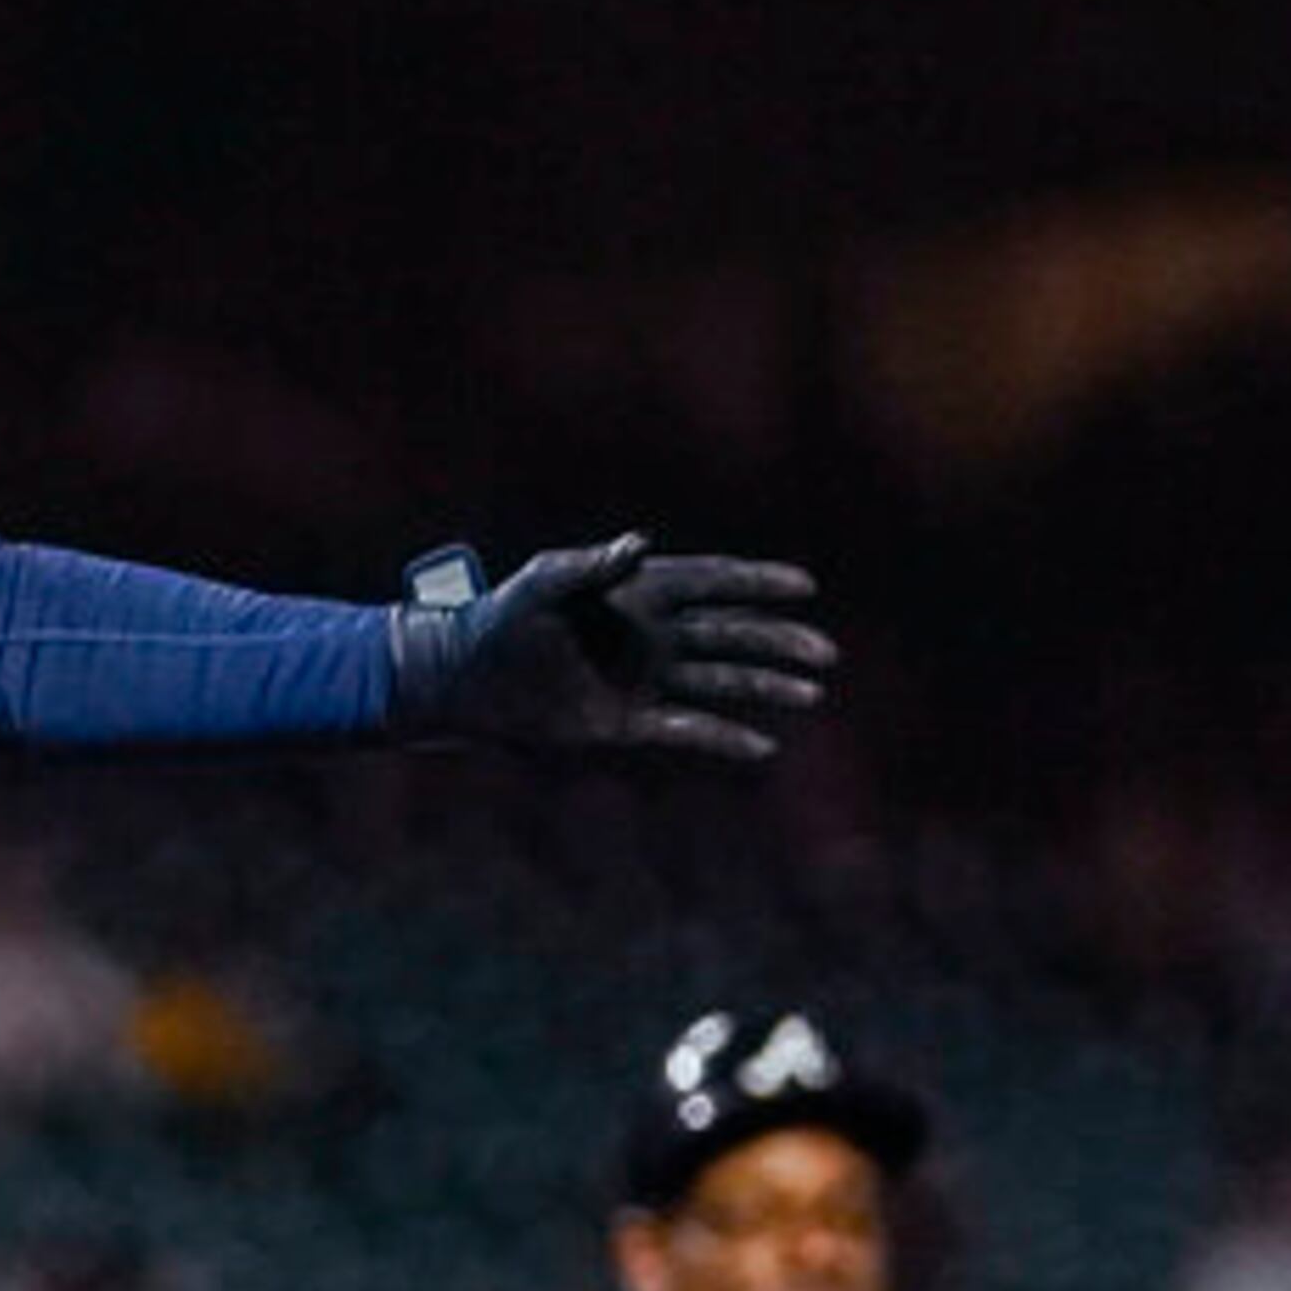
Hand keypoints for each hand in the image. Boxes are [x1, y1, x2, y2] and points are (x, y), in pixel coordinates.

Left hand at [397, 538, 833, 766]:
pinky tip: (763, 747)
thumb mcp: (542, 583)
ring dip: (766, 687)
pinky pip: (686, 730)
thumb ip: (591, 564)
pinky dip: (723, 738)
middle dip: (779, 641)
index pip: (712, 583)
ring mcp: (643, 681)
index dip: (757, 584)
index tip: (805, 586)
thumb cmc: (498, 619)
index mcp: (638, 593)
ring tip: (811, 693)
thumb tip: (641, 544)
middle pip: (731, 634)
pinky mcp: (627, 724)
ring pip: (720, 681)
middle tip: (826, 653)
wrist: (463, 680)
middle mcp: (651, 636)